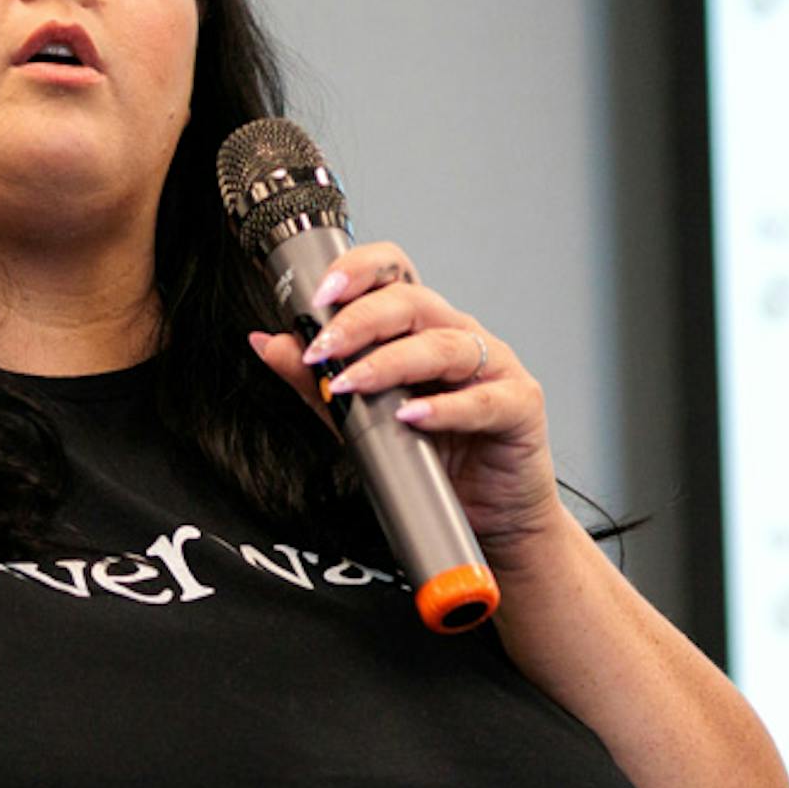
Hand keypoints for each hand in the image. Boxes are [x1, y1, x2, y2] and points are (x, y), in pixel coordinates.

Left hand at [246, 241, 569, 570]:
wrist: (491, 515)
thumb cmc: (438, 458)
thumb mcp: (361, 420)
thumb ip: (316, 381)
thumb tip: (269, 343)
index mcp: (422, 329)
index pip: (393, 276)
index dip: (358, 272)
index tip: (318, 296)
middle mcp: (458, 337)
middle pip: (413, 303)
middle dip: (359, 321)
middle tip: (324, 348)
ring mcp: (494, 366)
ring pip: (443, 345)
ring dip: (390, 363)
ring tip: (353, 384)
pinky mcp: (519, 404)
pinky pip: (482, 399)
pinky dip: (444, 408)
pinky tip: (413, 416)